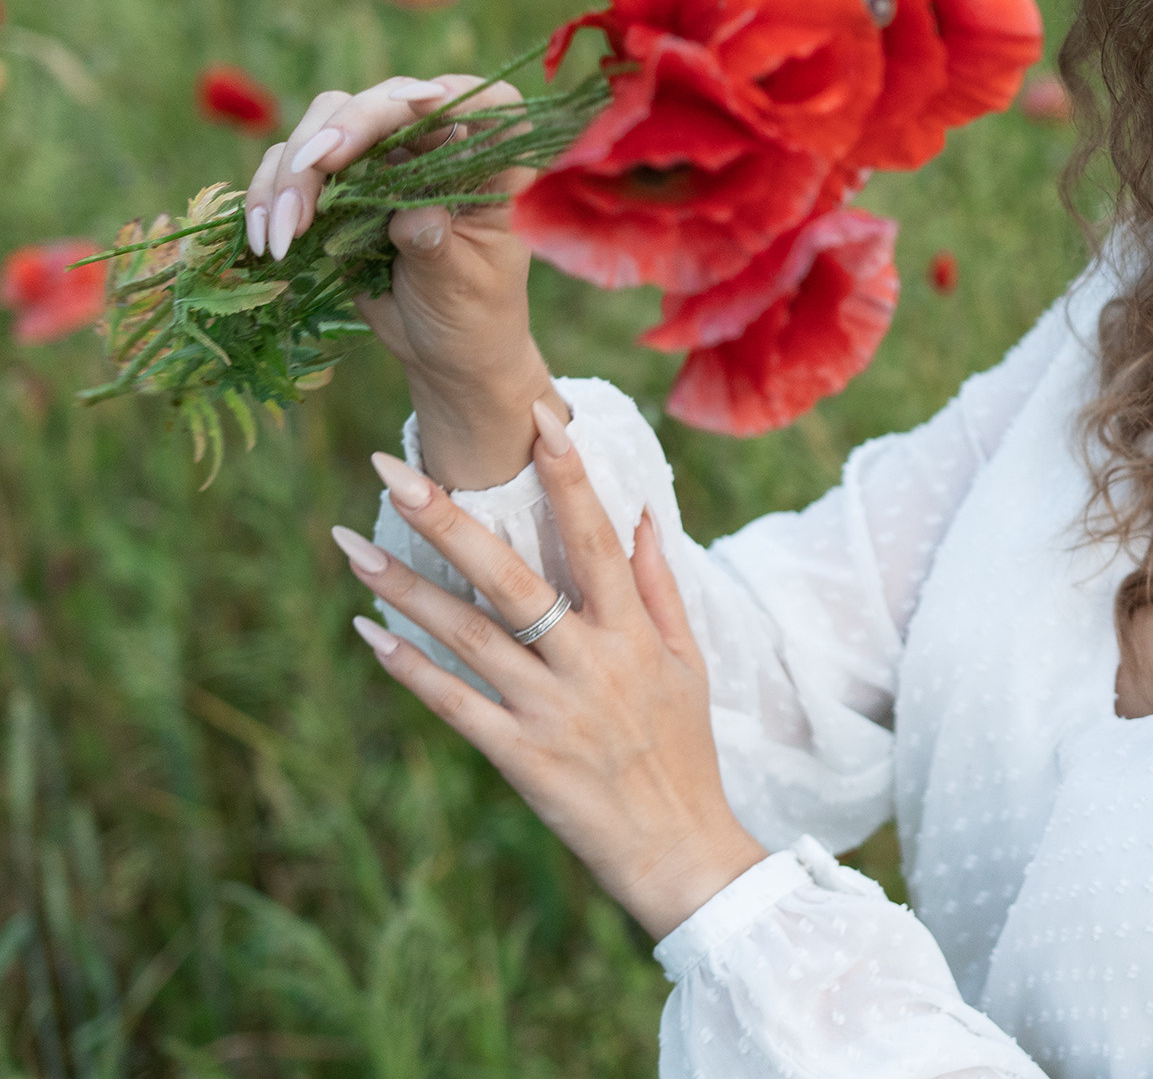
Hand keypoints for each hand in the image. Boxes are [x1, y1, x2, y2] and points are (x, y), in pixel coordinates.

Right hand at [242, 74, 565, 486]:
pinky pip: (291, 165)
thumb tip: (413, 216)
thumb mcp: (463, 287)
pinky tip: (265, 240)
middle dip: (345, 127)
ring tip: (282, 234)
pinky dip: (269, 194)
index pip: (487, 102)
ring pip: (327, 122)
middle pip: (386, 99)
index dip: (454, 93)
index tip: (420, 103)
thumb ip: (439, 247)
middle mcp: (437, 148)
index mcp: (491, 165)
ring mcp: (383, 160)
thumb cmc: (472, 315)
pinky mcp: (338, 184)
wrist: (444, 351)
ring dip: (294, 170)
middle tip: (315, 165)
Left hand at [334, 402, 765, 940]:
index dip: (567, 474)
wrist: (680, 850)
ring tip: (351, 543)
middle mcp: (591, 661)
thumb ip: (660, 588)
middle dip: (448, 517)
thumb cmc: (684, 751)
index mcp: (634, 632)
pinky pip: (456, 705)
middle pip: (511, 576)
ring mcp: (552, 709)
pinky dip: (411, 669)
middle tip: (391, 468)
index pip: (594, 536)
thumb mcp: (689, 664)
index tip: (536, 415)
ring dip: (406, 587)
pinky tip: (369, 633)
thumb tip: (642, 516)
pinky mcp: (521, 757)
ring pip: (469, 635)